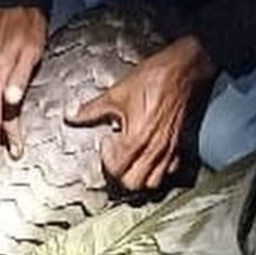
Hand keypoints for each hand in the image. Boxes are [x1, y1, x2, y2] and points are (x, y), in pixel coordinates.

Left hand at [65, 35, 216, 191]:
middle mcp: (154, 149)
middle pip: (133, 184)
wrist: (183, 70)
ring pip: (153, 183)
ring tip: (131, 161)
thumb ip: (92, 109)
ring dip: (139, 177)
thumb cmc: (154, 78)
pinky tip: (150, 156)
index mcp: (136, 139)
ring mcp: (169, 150)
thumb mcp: (117, 93)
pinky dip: (158, 170)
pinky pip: (170, 170)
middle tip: (115, 156)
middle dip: (120, 175)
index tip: (106, 143)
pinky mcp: (179, 145)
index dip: (106, 159)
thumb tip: (72, 115)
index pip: (116, 169)